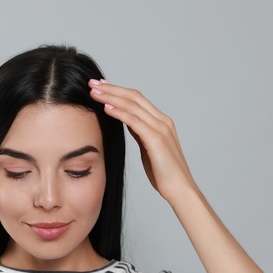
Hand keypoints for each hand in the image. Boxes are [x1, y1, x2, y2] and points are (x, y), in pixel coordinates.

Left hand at [88, 79, 197, 201]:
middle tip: (92, 83)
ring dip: (112, 97)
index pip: (137, 99)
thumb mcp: (149, 148)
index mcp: (161, 122)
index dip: (118, 90)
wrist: (180, 189)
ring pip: (133, 106)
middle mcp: (162, 121)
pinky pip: (134, 121)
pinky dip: (119, 113)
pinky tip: (106, 108)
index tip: (101, 86)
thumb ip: (140, 133)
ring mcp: (161, 129)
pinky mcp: (156, 139)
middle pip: (134, 97)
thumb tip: (127, 121)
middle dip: (112, 89)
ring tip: (94, 92)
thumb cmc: (164, 173)